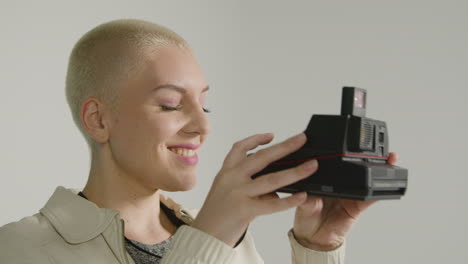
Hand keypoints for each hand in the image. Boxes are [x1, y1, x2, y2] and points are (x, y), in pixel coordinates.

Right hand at [192, 133, 313, 246]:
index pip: (240, 148)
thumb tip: (278, 178)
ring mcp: (238, 193)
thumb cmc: (218, 212)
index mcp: (226, 171)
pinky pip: (272, 204)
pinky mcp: (245, 210)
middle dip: (285, 147)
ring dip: (295, 172)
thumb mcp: (227, 189)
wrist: (205, 234)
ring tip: (312, 166)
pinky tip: (302, 196)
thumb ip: (248, 181)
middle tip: (302, 139)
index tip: (271, 135)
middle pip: (262, 158)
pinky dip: (289, 200)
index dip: (256, 139)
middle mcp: (231, 178)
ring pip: (272, 179)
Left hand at [292, 153, 398, 250]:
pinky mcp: (358, 207)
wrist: (314, 239)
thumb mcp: (303, 206)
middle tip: (377, 148)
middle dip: (368, 156)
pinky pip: (371, 199)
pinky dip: (379, 192)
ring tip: (388, 159)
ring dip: (379, 169)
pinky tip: (385, 183)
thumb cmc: (306, 218)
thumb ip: (307, 199)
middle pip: (356, 167)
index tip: (347, 142)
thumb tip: (306, 193)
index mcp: (325, 180)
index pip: (336, 163)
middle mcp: (340, 184)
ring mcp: (351, 195)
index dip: (343, 152)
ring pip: (368, 179)